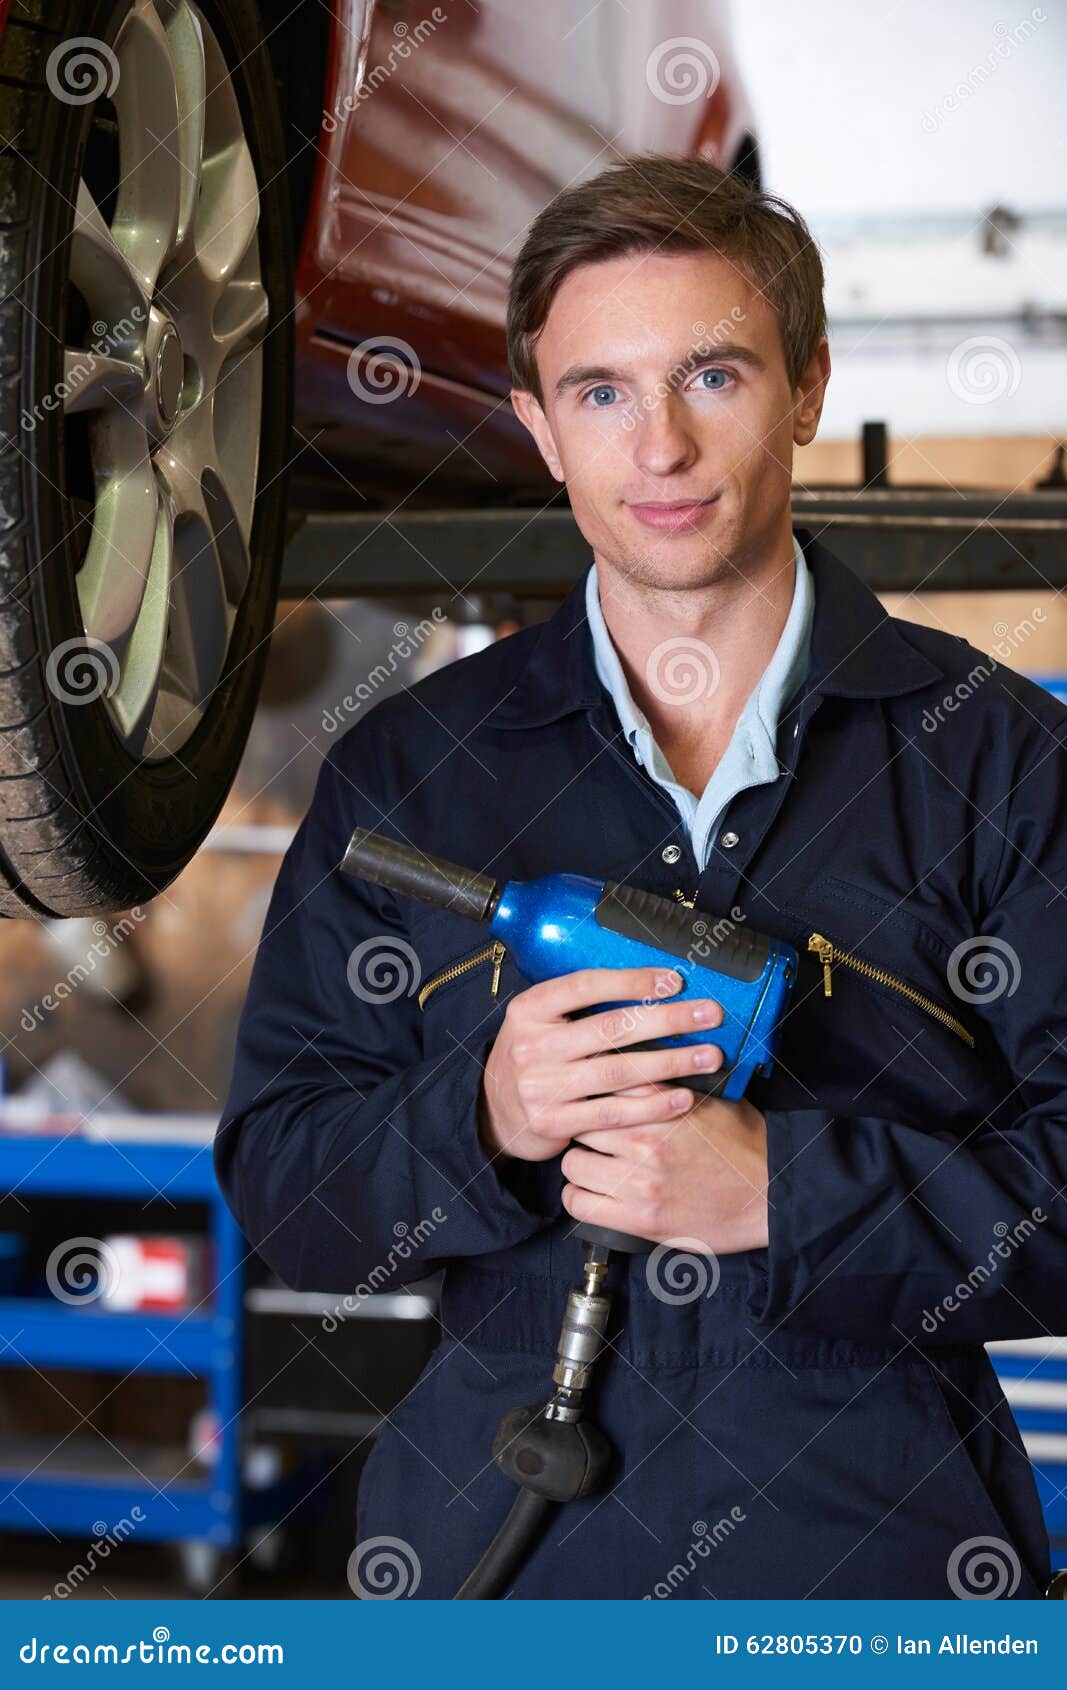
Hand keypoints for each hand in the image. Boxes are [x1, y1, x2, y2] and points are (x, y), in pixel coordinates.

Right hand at [477, 965, 725, 1163]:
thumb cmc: (536, 1055)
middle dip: (667, 1019)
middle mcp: (531, 1046)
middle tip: (710, 1014)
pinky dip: (653, 1106)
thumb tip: (651, 984)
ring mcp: (541, 1086)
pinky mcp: (553, 1122)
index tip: (675, 980)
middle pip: (610, 1028)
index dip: (632, 981)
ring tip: (709, 1056)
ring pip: (617, 1072)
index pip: (584, 985)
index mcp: (529, 1009)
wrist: (495, 1111)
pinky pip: (613, 1113)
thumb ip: (580, 1006)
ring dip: (671, 1062)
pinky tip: (684, 1098)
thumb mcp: (541, 1020)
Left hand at [560, 1091, 768, 1254]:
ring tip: (595, 1165)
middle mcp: (646, 1140)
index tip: (591, 1098)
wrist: (773, 1193)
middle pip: (580, 1122)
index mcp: (663, 1104)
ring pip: (573, 1163)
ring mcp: (641, 1182)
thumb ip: (666, 1085)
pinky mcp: (641, 1219)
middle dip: (584, 1127)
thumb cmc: (744, 1145)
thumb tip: (634, 1065)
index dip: (593, 1091)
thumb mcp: (709, 1098)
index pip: (602, 1083)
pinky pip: (580, 1204)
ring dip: (581, 1164)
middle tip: (594, 1136)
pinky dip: (580, 1198)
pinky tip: (594, 1192)